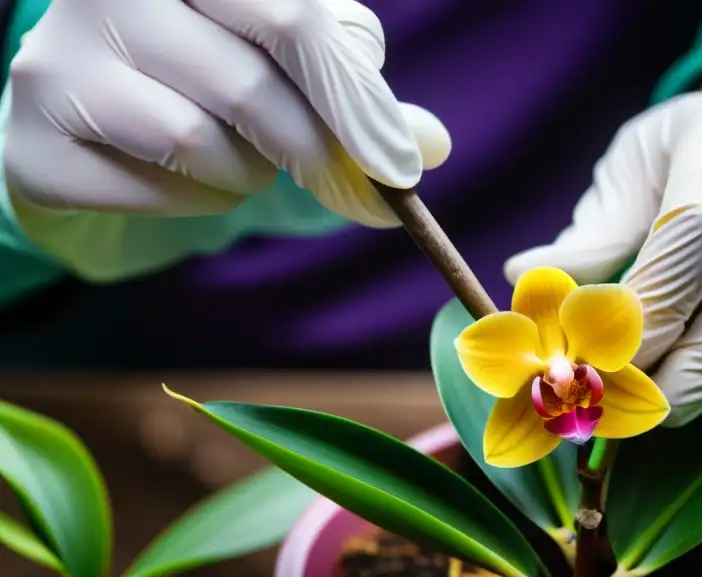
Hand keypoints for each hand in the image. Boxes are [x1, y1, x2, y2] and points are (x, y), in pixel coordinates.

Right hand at [3, 0, 449, 227]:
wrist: (98, 118)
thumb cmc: (211, 79)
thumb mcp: (293, 69)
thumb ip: (359, 98)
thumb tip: (432, 145)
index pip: (293, 18)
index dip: (353, 101)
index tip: (397, 166)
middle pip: (251, 86)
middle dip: (309, 150)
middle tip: (333, 178)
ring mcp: (55, 57)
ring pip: (200, 144)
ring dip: (246, 176)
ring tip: (237, 158)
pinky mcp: (32, 138)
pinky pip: (152, 192)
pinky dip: (192, 203)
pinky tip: (181, 179)